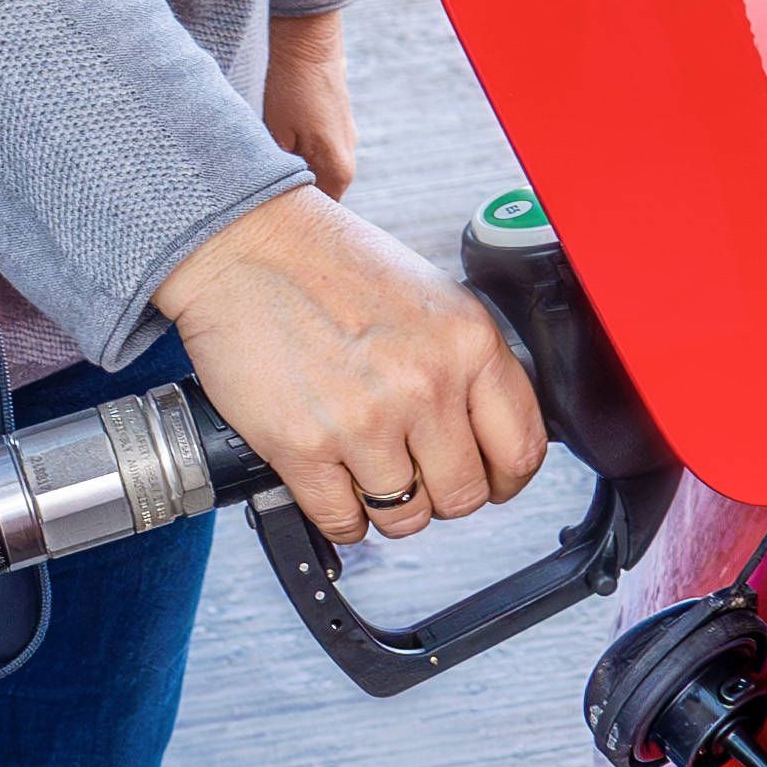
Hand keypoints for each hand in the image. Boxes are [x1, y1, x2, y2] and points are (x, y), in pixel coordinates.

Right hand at [161, 179, 544, 544]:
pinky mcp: (303, 446)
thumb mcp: (430, 297)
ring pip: (405, 516)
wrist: (245, 245)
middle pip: (465, 494)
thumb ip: (464, 362)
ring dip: (389, 507)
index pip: (521, 448)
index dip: (506, 478)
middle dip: (444, 496)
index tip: (490, 480)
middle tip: (421, 478)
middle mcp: (424, 383)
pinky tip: (335, 487)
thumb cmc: (330, 264)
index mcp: (468, 341)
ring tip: (370, 475)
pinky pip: (343, 522)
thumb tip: (483, 431)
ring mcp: (364, 419)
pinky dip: (343, 518)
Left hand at [260, 9, 357, 197]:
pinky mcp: (334, 118)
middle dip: (291, 189)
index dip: (293, 214)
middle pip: (317, 188)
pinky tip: (275, 132)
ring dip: (292, 164)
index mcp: (339, 169)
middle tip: (258, 186)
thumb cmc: (289, 87)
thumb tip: (266, 195)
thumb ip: (278, 171)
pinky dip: (296, 145)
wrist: (306, 38)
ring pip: (314, 165)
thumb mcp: (275, 134)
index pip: (319, 210)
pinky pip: (315, 144)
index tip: (267, 213)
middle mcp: (348, 155)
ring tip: (263, 155)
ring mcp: (344, 135)